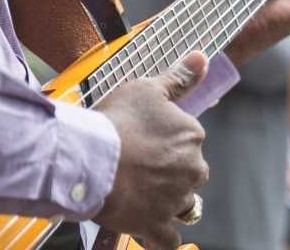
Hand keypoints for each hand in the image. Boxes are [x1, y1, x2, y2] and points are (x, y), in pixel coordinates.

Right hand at [93, 52, 209, 249]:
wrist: (87, 159)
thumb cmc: (114, 121)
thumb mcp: (146, 89)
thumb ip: (178, 77)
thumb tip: (202, 58)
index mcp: (192, 136)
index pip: (189, 139)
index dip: (166, 140)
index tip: (144, 139)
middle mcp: (192, 169)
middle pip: (189, 172)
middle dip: (170, 171)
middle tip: (139, 166)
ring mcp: (175, 199)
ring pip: (182, 204)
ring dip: (168, 200)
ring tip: (142, 193)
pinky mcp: (155, 225)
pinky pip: (168, 240)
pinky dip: (162, 237)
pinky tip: (151, 229)